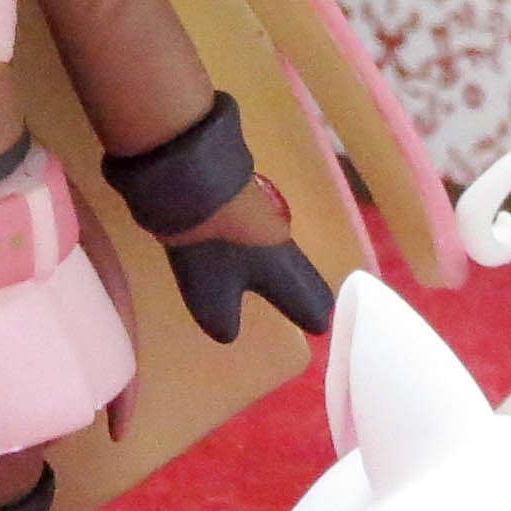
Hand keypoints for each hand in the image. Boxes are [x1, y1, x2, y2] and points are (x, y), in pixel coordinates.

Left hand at [157, 178, 333, 342]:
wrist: (190, 177)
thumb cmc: (210, 244)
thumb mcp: (209, 296)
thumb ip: (222, 319)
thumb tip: (229, 334)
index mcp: (283, 268)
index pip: (310, 298)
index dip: (314, 314)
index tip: (320, 328)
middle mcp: (279, 241)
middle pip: (299, 272)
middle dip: (305, 291)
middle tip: (312, 307)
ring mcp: (260, 216)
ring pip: (277, 250)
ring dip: (278, 268)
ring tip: (276, 283)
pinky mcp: (237, 198)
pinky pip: (255, 232)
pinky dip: (253, 248)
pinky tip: (241, 249)